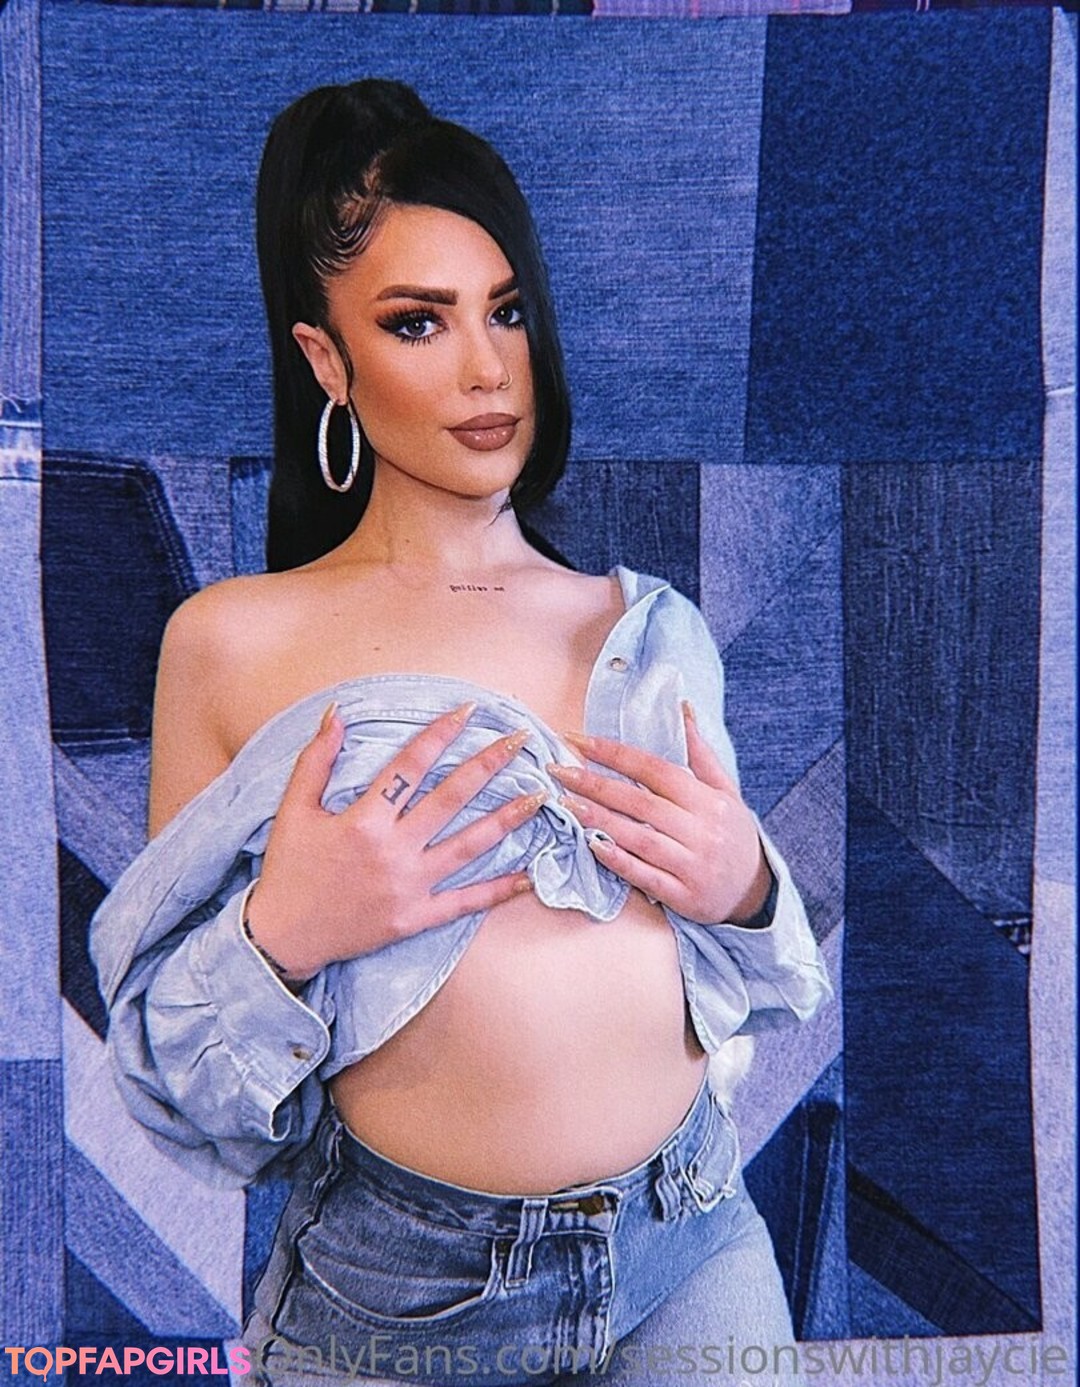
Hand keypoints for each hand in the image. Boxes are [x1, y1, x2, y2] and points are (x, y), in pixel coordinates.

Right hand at [245, 701, 543, 980]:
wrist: (283, 938)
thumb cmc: (289, 870)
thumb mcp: (293, 810)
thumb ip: (316, 760)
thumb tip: (339, 713)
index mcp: (363, 821)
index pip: (410, 766)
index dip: (440, 734)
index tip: (469, 710)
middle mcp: (393, 851)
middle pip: (451, 799)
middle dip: (489, 764)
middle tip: (521, 739)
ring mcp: (409, 886)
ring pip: (470, 847)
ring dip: (507, 819)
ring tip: (541, 796)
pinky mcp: (416, 918)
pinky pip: (465, 902)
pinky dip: (499, 890)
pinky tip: (529, 875)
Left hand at [548, 702, 770, 926]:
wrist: (755, 891)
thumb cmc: (732, 834)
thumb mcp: (725, 790)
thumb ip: (700, 752)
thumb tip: (682, 708)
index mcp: (708, 800)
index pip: (656, 769)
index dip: (615, 754)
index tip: (578, 741)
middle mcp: (701, 830)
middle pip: (641, 801)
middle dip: (596, 784)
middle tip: (559, 771)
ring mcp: (692, 864)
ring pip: (639, 837)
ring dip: (600, 819)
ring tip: (566, 804)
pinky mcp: (683, 895)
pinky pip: (646, 876)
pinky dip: (618, 861)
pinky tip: (592, 845)